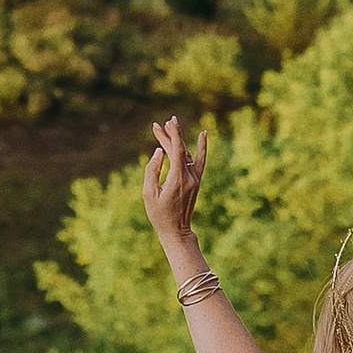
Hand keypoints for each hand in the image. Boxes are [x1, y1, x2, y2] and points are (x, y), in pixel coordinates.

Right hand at [142, 111, 207, 257]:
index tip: (169, 122)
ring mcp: (195, 179)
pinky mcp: (197, 181)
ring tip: (168, 126)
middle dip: (170, 136)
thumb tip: (159, 152)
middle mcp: (190, 177)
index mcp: (178, 179)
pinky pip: (200, 161)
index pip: (178, 151)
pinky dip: (201, 147)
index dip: (174, 135)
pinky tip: (203, 134)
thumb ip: (152, 171)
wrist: (176, 230)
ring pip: (187, 154)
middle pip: (180, 151)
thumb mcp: (149, 194)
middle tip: (159, 124)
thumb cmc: (159, 214)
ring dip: (178, 140)